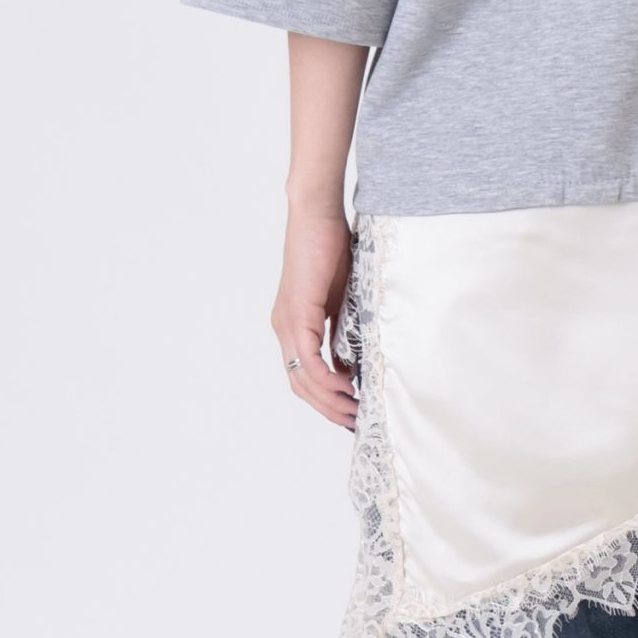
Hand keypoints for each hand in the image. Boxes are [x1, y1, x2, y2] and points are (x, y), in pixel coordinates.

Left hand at [271, 207, 358, 429]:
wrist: (317, 215)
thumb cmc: (330, 248)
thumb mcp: (341, 298)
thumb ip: (341, 330)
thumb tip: (351, 363)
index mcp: (292, 325)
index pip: (302, 376)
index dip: (323, 400)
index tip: (348, 412)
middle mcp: (283, 328)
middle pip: (299, 385)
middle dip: (327, 408)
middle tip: (353, 422)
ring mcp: (286, 322)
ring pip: (301, 378)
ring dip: (328, 400)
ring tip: (353, 411)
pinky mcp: (296, 312)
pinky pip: (307, 359)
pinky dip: (325, 378)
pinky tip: (344, 387)